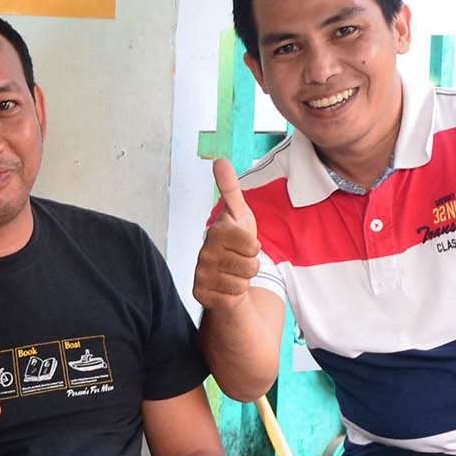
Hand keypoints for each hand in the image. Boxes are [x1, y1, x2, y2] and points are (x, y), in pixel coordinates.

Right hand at [192, 159, 262, 310]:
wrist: (224, 274)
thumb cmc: (235, 244)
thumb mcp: (239, 215)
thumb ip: (230, 189)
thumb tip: (219, 159)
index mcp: (215, 232)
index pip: (252, 246)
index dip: (255, 248)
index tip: (244, 244)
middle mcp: (204, 253)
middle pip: (250, 265)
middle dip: (251, 265)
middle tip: (239, 261)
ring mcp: (201, 274)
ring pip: (243, 282)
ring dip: (243, 279)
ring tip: (233, 272)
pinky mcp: (201, 293)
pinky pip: (234, 296)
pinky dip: (235, 293)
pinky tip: (226, 286)